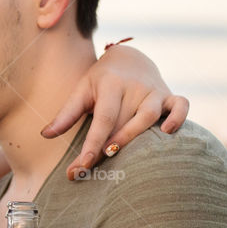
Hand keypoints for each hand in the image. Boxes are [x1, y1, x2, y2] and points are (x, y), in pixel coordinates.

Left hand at [41, 45, 189, 180]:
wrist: (129, 58)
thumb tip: (45, 135)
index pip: (102, 118)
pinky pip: (181, 105)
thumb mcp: (82, 90)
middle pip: (123, 121)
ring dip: (135, 134)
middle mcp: (134, 87)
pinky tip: (168, 132)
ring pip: (149, 115)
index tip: (81, 166)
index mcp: (110, 85)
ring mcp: (154, 91)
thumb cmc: (101, 81)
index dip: (92, 143)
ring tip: (116, 152)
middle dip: (107, 147)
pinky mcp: (170, 95)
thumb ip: (66, 114)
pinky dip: (178, 117)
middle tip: (88, 170)